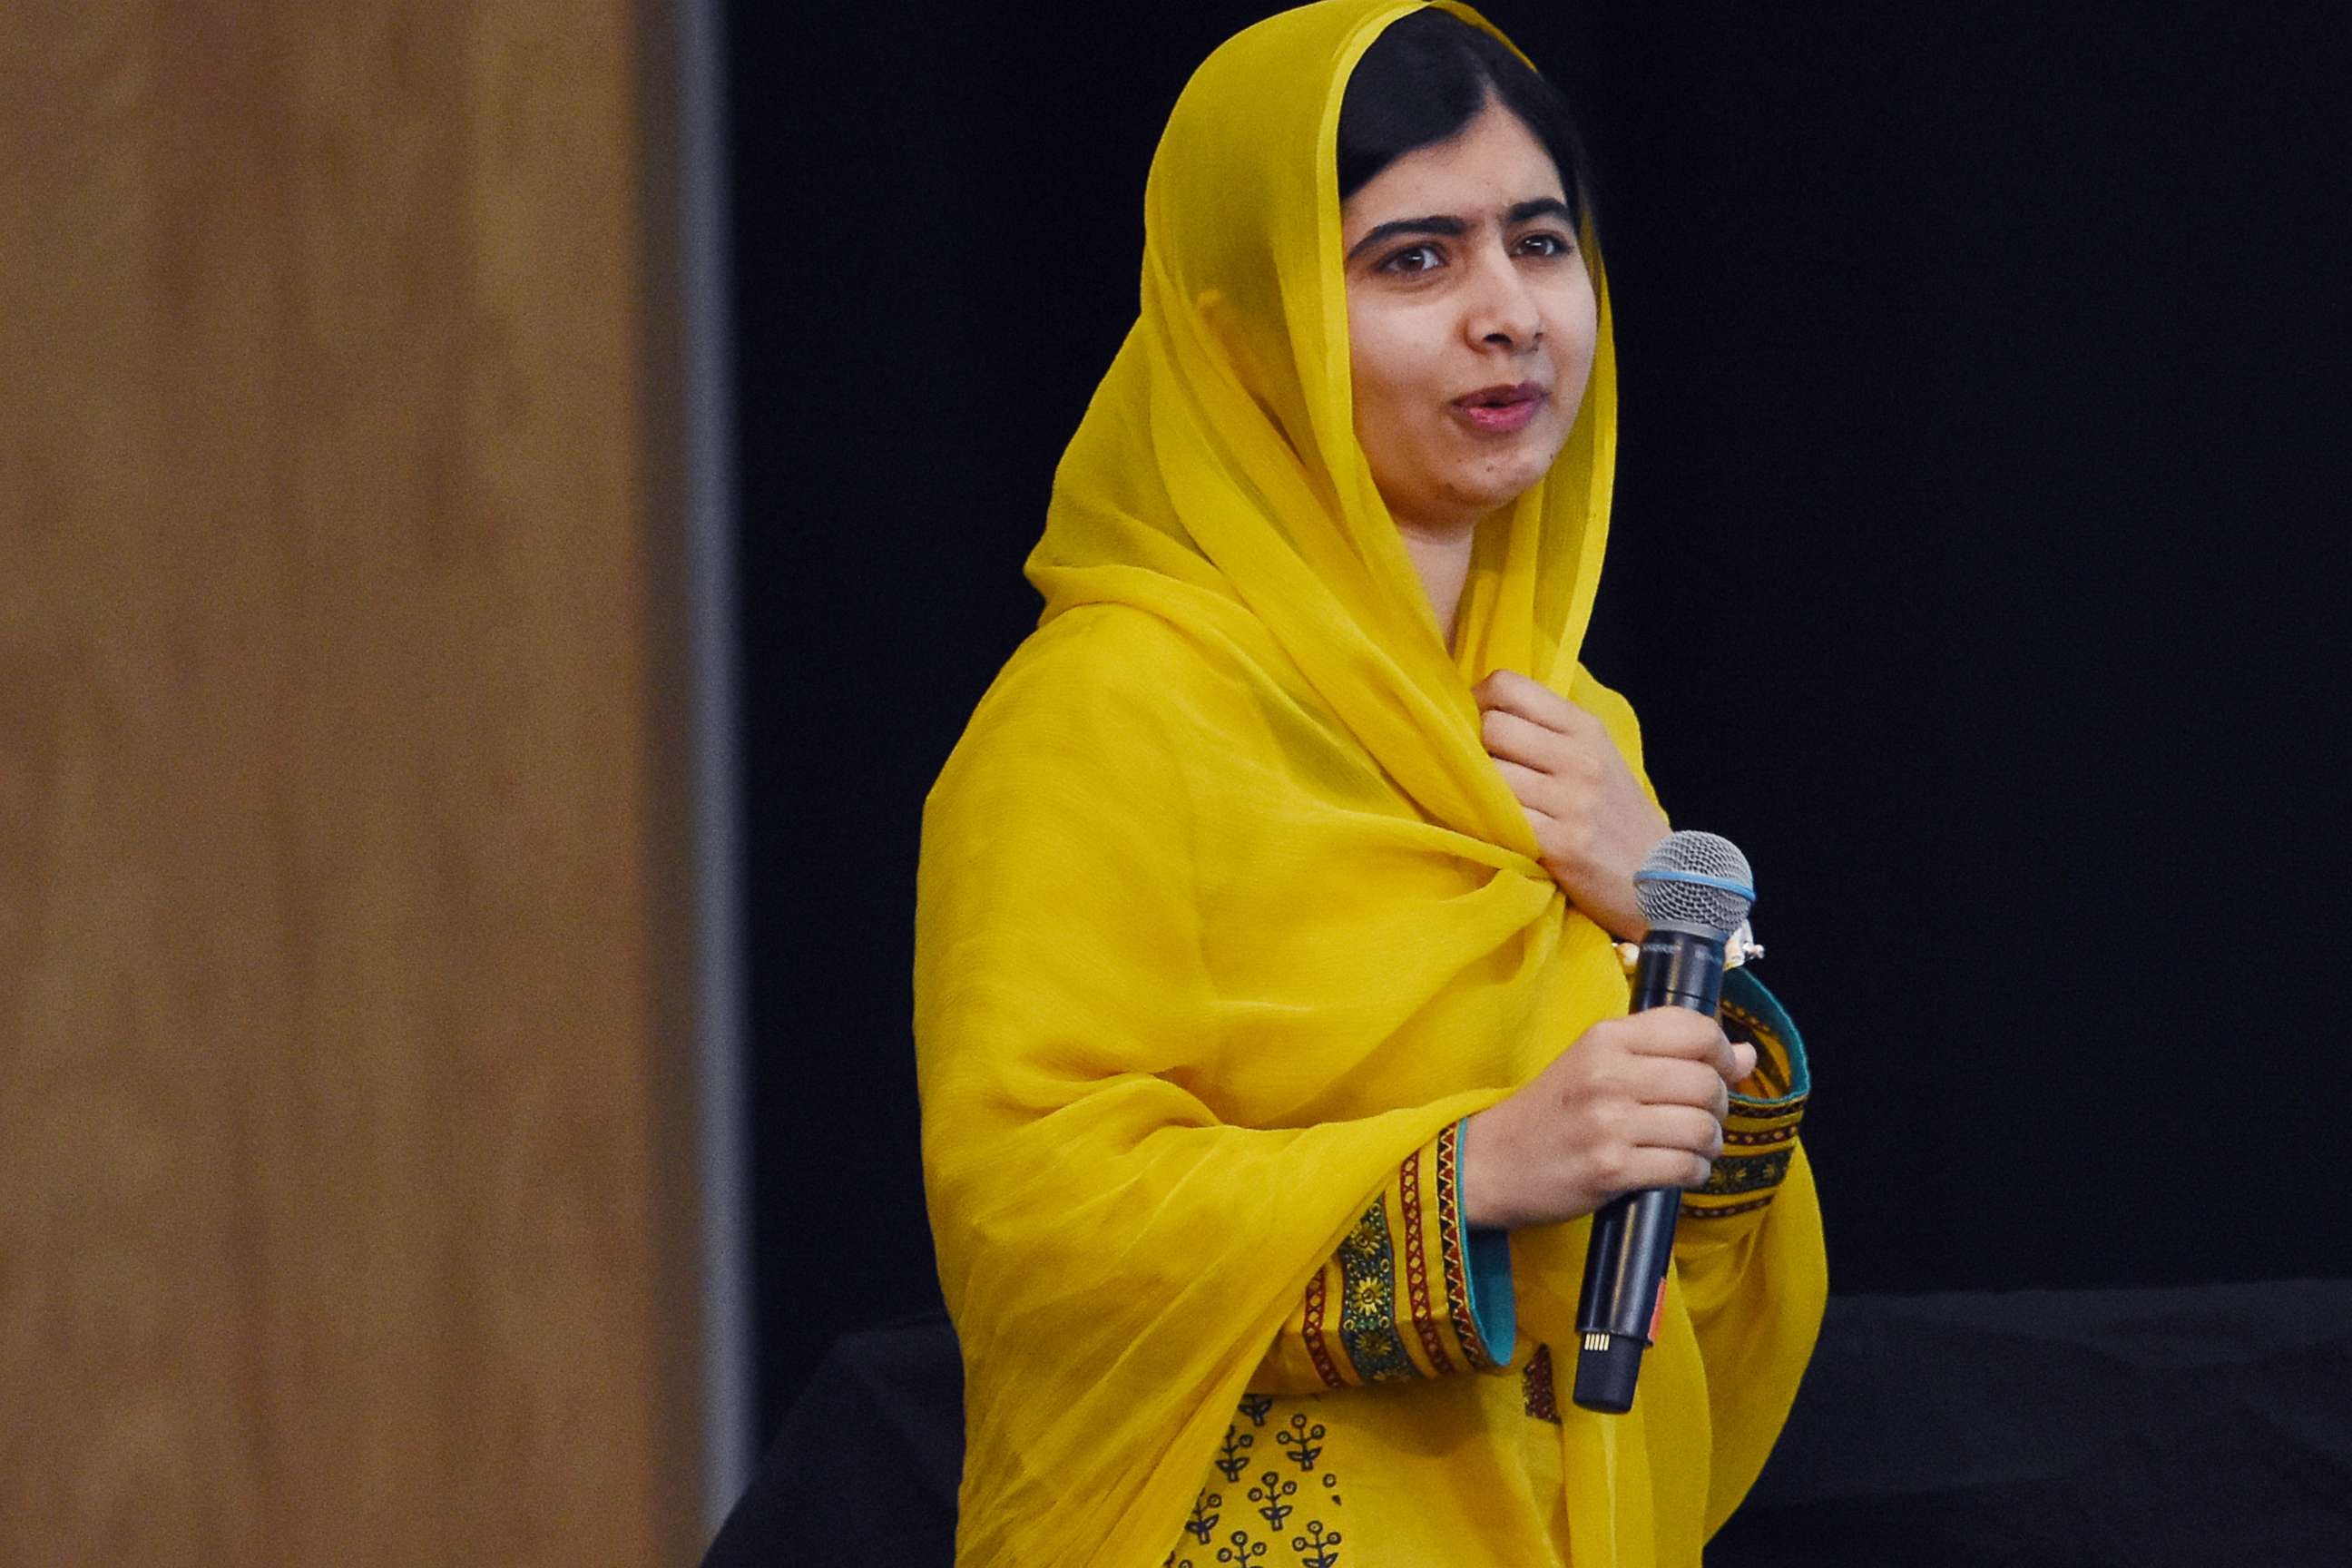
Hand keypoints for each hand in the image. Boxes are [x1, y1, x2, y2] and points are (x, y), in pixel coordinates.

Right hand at [1456, 1010, 1755, 1230]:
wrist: (1491, 1161)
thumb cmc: (1550, 1112)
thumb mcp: (1597, 1062)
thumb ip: (1666, 1052)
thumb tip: (1745, 1054)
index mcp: (1605, 1037)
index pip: (1695, 1030)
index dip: (1722, 1052)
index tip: (1721, 1070)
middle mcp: (1609, 1074)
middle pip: (1708, 1083)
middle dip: (1720, 1107)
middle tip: (1701, 1117)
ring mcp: (1609, 1123)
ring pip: (1702, 1129)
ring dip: (1709, 1144)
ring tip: (1692, 1147)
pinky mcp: (1611, 1169)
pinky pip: (1684, 1168)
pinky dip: (1693, 1173)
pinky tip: (1677, 1170)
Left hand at [1474, 669, 1667, 939]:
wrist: (1664, 878)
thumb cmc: (1616, 816)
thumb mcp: (1597, 757)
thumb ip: (1548, 731)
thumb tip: (1482, 712)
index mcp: (1585, 727)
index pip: (1508, 686)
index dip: (1477, 701)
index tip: (1471, 723)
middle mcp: (1580, 756)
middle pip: (1491, 727)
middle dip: (1471, 746)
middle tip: (1475, 769)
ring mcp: (1572, 800)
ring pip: (1490, 774)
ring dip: (1476, 788)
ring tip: (1485, 801)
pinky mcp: (1561, 844)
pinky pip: (1500, 819)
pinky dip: (1487, 822)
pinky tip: (1494, 828)